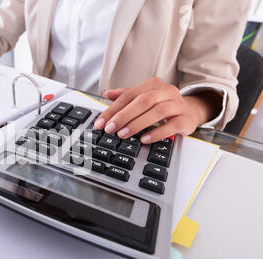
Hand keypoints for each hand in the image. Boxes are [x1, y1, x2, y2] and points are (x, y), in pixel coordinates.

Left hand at [94, 77, 221, 143]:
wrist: (191, 111)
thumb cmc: (163, 104)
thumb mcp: (145, 97)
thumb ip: (127, 95)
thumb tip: (108, 93)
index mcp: (153, 85)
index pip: (129, 95)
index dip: (113, 109)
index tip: (101, 122)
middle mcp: (166, 92)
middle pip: (143, 101)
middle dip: (124, 116)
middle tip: (110, 129)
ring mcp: (177, 105)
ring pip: (157, 112)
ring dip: (138, 124)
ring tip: (124, 134)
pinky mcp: (186, 119)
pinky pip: (172, 125)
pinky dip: (157, 132)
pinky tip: (145, 139)